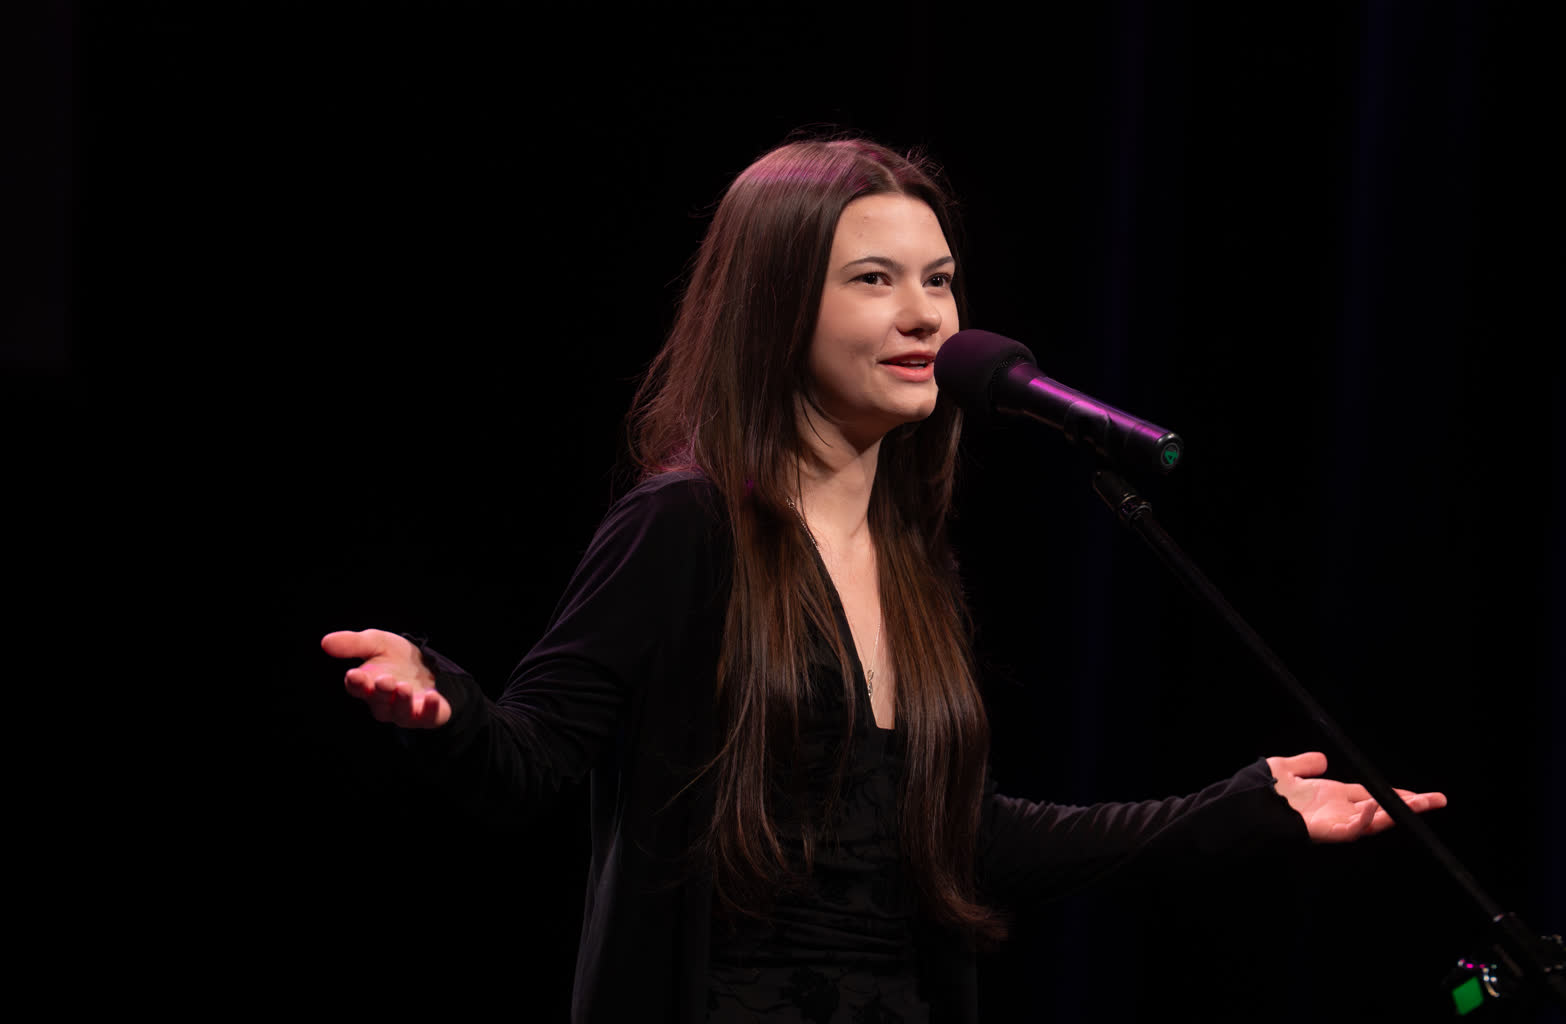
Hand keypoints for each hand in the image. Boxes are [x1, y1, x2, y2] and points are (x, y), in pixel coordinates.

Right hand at [322, 628, 450, 727]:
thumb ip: (353, 643)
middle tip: (385, 680)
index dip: (356, 683)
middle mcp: (384, 702)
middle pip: (378, 702)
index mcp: (367, 685)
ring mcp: (405, 711)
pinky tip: (432, 697)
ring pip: (400, 713)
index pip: (357, 687)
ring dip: (401, 702)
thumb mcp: (376, 643)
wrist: (427, 665)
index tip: (354, 675)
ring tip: (404, 687)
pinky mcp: (427, 716)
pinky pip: (427, 717)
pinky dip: (430, 709)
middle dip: (381, 692)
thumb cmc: (396, 658)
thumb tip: (325, 642)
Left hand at [1266, 751, 1446, 842]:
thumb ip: (1306, 763)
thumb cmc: (1260, 791)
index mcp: (1331, 797)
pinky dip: (1364, 820)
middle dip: (1409, 805)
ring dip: (1396, 812)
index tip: (1418, 793)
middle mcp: (1336, 811)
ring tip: (1420, 802)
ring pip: (1373, 821)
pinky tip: (1374, 808)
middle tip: (1437, 800)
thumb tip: (1323, 759)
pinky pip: (1350, 829)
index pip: (1371, 795)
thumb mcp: (1285, 769)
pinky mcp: (1325, 832)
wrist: (1242, 807)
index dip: (1393, 794)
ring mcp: (1332, 823)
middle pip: (1381, 809)